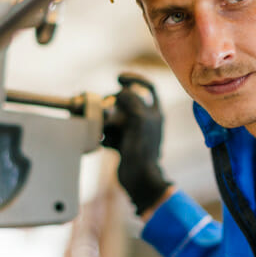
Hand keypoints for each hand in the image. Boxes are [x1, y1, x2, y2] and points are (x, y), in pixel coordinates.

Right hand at [102, 73, 172, 214]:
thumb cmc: (142, 149)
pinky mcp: (123, 145)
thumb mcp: (138, 118)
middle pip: (125, 102)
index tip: (118, 78)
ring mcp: (134, 133)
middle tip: (105, 109)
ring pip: (115, 117)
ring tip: (101, 128)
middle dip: (112, 104)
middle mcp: (146, 121)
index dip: (134, 79)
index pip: (148, 87)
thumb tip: (122, 91)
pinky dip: (104, 135)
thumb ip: (131, 99)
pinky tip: (100, 140)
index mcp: (154, 112)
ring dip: (106, 120)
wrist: (138, 178)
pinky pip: (110, 133)